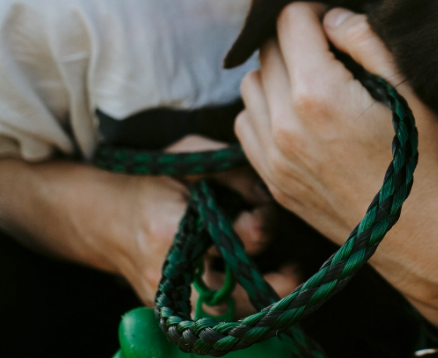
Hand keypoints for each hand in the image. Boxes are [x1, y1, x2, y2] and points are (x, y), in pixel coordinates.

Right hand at [114, 135, 298, 308]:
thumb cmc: (154, 180)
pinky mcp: (170, 308)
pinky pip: (210, 316)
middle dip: (264, 287)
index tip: (265, 213)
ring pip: (219, 317)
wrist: (105, 215)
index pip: (225, 240)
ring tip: (288, 277)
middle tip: (294, 269)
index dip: (256, 227)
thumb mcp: (189, 158)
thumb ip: (233, 172)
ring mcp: (166, 297)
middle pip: (223, 300)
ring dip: (257, 303)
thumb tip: (269, 194)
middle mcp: (167, 273)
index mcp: (169, 231)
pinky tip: (263, 284)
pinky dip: (240, 304)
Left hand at [235, 3, 437, 325]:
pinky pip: (248, 125)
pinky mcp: (275, 183)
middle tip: (335, 50)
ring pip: (251, 85)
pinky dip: (266, 109)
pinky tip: (302, 116)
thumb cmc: (433, 164)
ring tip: (319, 82)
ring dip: (278, 72)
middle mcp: (284, 124)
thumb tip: (333, 17)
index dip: (317, 10)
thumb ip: (368, 42)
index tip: (340, 24)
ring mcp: (274, 158)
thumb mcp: (414, 91)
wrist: (431, 241)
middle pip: (267, 49)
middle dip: (297, 38)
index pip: (290, 19)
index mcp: (319, 94)